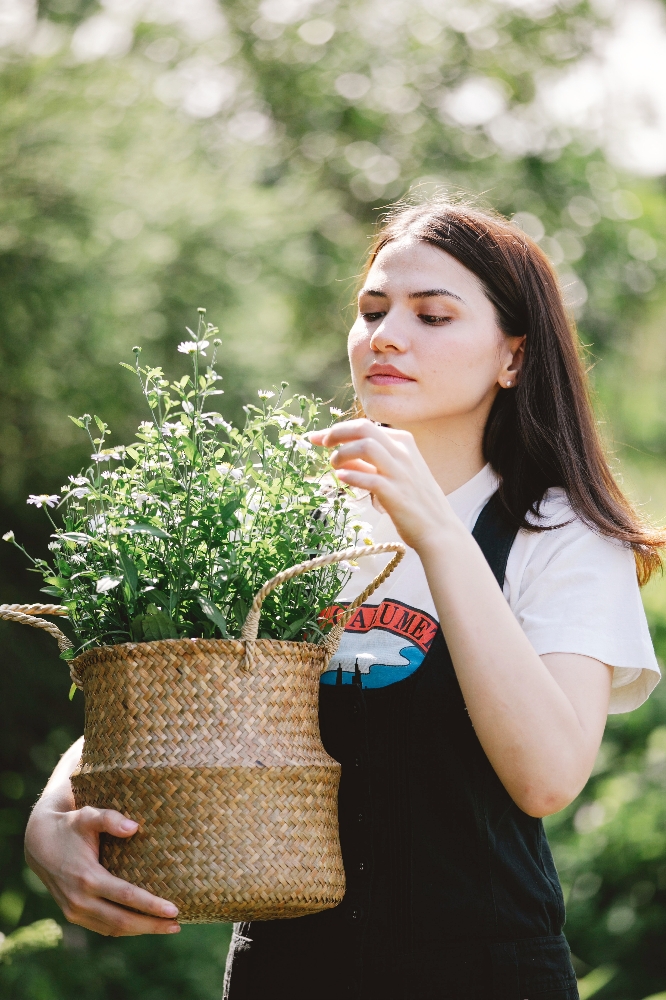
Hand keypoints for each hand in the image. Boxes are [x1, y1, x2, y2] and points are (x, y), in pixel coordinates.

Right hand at [25, 800, 179, 935]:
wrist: (39, 843)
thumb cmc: (71, 825)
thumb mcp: (88, 816)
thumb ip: (110, 819)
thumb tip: (135, 827)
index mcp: (87, 878)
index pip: (126, 897)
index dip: (151, 905)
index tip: (174, 910)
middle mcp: (79, 900)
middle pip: (122, 920)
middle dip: (151, 925)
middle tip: (177, 924)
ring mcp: (74, 911)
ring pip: (112, 928)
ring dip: (140, 930)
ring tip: (167, 927)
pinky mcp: (73, 915)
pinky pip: (102, 927)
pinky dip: (124, 929)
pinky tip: (143, 925)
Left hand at [309, 419, 454, 552]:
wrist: (439, 529)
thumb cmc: (414, 502)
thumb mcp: (394, 474)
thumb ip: (368, 462)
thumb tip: (339, 454)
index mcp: (404, 443)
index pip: (365, 426)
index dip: (339, 429)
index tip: (320, 437)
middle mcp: (403, 453)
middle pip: (363, 428)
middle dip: (337, 433)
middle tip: (323, 444)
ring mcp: (401, 473)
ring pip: (366, 447)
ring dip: (343, 454)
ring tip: (334, 466)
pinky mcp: (396, 494)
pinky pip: (370, 478)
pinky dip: (352, 476)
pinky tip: (341, 478)